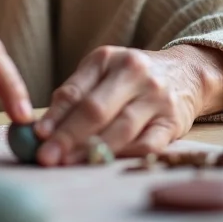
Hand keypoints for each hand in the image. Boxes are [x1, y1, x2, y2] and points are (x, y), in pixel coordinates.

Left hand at [33, 44, 222, 166]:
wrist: (185, 72)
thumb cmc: (130, 76)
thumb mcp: (102, 71)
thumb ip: (76, 93)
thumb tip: (43, 127)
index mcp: (108, 58)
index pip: (76, 90)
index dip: (55, 114)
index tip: (37, 135)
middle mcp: (134, 73)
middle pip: (96, 110)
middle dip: (68, 136)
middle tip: (47, 157)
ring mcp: (156, 98)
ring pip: (120, 129)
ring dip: (91, 150)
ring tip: (68, 163)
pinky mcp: (174, 122)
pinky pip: (147, 145)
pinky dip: (124, 156)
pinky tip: (104, 164)